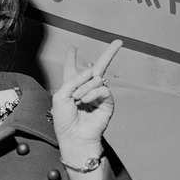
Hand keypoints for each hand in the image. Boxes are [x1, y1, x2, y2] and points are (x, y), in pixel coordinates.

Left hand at [51, 39, 122, 155]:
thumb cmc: (64, 120)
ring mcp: (98, 95)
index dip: (71, 58)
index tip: (73, 48)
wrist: (74, 137)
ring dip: (84, 88)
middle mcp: (86, 89)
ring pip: (96, 79)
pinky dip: (92, 93)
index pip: (72, 69)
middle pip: (97, 68)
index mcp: (71, 87)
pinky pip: (102, 89)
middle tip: (119, 42)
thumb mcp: (61, 96)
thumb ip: (73, 80)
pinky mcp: (107, 103)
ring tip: (78, 100)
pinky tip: (85, 101)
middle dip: (109, 54)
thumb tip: (91, 71)